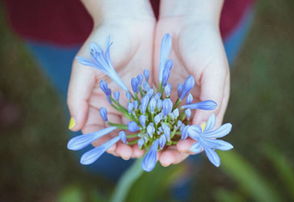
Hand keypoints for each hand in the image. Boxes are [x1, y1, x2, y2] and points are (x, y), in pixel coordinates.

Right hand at [67, 1, 154, 159]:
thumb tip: (73, 126)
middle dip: (126, 145)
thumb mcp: (85, 68)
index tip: (114, 149)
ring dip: (144, 140)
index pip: (98, 130)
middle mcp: (116, 105)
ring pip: (139, 128)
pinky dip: (159, 125)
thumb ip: (77, 96)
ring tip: (150, 147)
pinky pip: (156, 113)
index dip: (104, 143)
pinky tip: (164, 132)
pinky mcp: (152, 94)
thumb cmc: (102, 43)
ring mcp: (135, 101)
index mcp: (97, 102)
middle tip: (135, 153)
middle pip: (120, 133)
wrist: (128, 22)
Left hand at [153, 0, 229, 165]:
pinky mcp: (156, 92)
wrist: (183, 20)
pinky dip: (143, 124)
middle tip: (158, 159)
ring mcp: (172, 100)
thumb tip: (201, 131)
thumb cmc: (206, 44)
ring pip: (162, 128)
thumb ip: (211, 101)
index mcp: (208, 105)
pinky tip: (133, 132)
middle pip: (180, 136)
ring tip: (143, 151)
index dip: (190, 146)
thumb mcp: (215, 71)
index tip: (178, 153)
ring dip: (154, 141)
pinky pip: (149, 112)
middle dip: (170, 150)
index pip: (200, 134)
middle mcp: (190, 107)